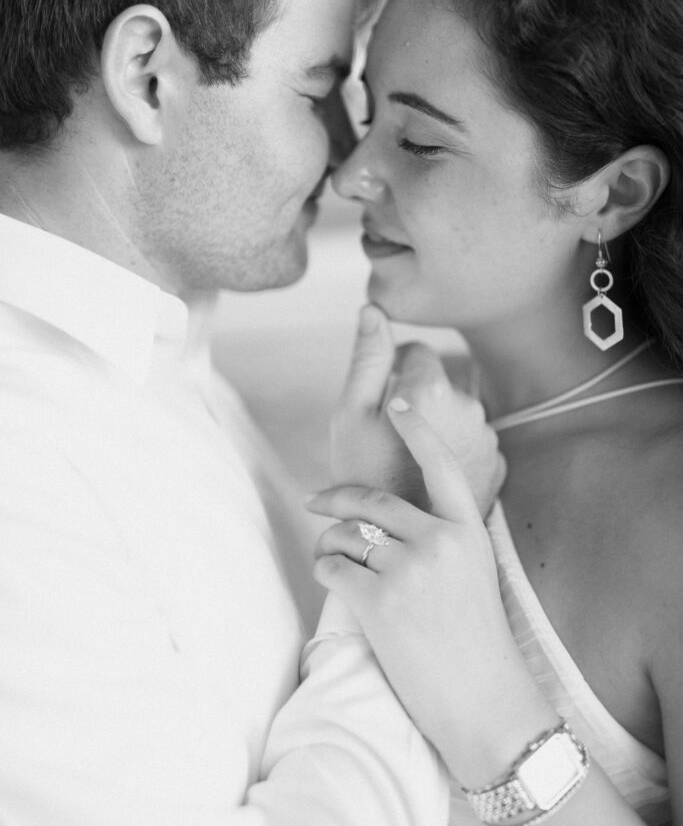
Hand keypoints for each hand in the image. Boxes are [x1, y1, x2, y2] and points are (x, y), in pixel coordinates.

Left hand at [308, 397, 554, 786]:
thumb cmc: (477, 640)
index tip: (397, 400)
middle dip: (335, 498)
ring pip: (345, 535)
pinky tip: (330, 578)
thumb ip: (444, 537)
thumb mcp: (475, 573)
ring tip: (328, 556)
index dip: (416, 427)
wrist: (485, 703)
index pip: (439, 464)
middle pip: (371, 502)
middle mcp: (439, 542)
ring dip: (328, 542)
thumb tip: (394, 516)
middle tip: (315, 499)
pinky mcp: (379, 602)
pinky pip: (332, 568)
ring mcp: (409, 571)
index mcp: (467, 531)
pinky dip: (323, 569)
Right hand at [331, 305, 505, 514]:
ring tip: (408, 462)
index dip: (389, 370)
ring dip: (435, 424)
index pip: (415, 351)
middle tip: (387, 439)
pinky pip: (472, 440)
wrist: (395, 547)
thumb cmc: (362, 477)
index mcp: (432, 388)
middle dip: (414, 399)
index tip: (377, 404)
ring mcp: (488, 438)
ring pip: (456, 411)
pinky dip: (455, 449)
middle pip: (437, 382)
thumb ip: (366, 356)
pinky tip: (430, 476)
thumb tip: (372, 307)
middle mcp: (469, 406)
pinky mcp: (498, 465)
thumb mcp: (349, 415)